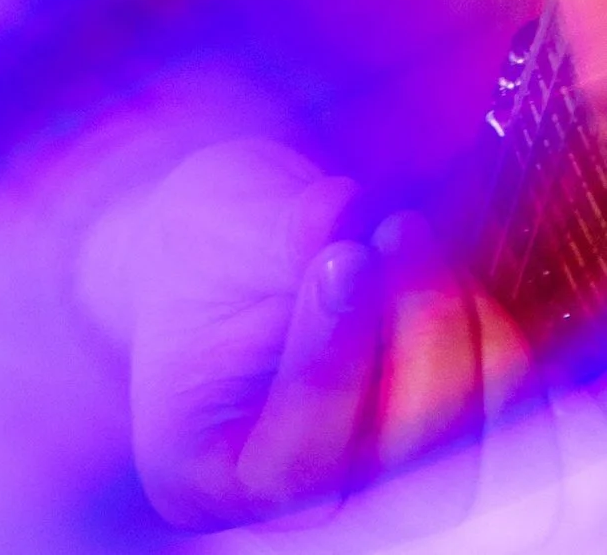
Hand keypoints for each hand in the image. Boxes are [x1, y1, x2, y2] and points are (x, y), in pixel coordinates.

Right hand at [81, 139, 525, 526]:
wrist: (232, 250)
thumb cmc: (207, 242)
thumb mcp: (214, 224)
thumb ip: (274, 236)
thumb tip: (342, 216)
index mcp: (208, 470)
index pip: (296, 467)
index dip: (331, 368)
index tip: (346, 259)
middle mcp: (302, 508)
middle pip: (405, 483)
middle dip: (422, 347)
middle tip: (400, 233)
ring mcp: (383, 492)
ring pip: (473, 464)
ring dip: (469, 338)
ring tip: (418, 242)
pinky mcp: (448, 455)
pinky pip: (517, 434)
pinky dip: (499, 348)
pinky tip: (455, 277)